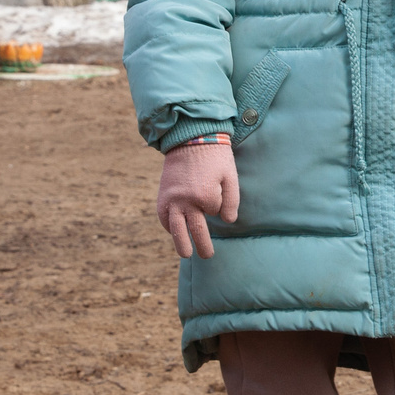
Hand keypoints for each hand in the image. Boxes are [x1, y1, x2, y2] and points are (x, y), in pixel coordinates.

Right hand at [155, 139, 238, 258]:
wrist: (189, 139)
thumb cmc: (214, 158)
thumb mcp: (230, 176)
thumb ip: (232, 201)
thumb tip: (227, 222)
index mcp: (205, 195)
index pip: (214, 211)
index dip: (218, 203)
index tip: (216, 190)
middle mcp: (186, 201)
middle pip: (195, 230)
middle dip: (202, 246)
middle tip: (207, 256)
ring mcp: (172, 200)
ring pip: (176, 229)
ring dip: (181, 244)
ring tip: (186, 255)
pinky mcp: (162, 197)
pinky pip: (164, 217)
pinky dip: (169, 225)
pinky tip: (174, 231)